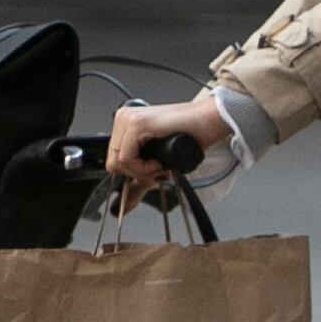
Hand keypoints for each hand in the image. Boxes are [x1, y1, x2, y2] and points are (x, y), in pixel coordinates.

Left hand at [103, 98, 231, 189]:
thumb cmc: (189, 136)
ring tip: (160, 165)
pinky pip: (127, 158)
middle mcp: (123, 118)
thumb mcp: (158, 158)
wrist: (208, 121)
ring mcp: (128, 119)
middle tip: (158, 170)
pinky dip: (144, 167)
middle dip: (137, 173)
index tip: (153, 172)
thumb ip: (140, 176)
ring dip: (142, 171)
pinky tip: (159, 161)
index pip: (113, 159)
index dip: (134, 173)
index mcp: (125, 123)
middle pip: (113, 162)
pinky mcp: (137, 124)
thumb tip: (126, 203)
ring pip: (118, 162)